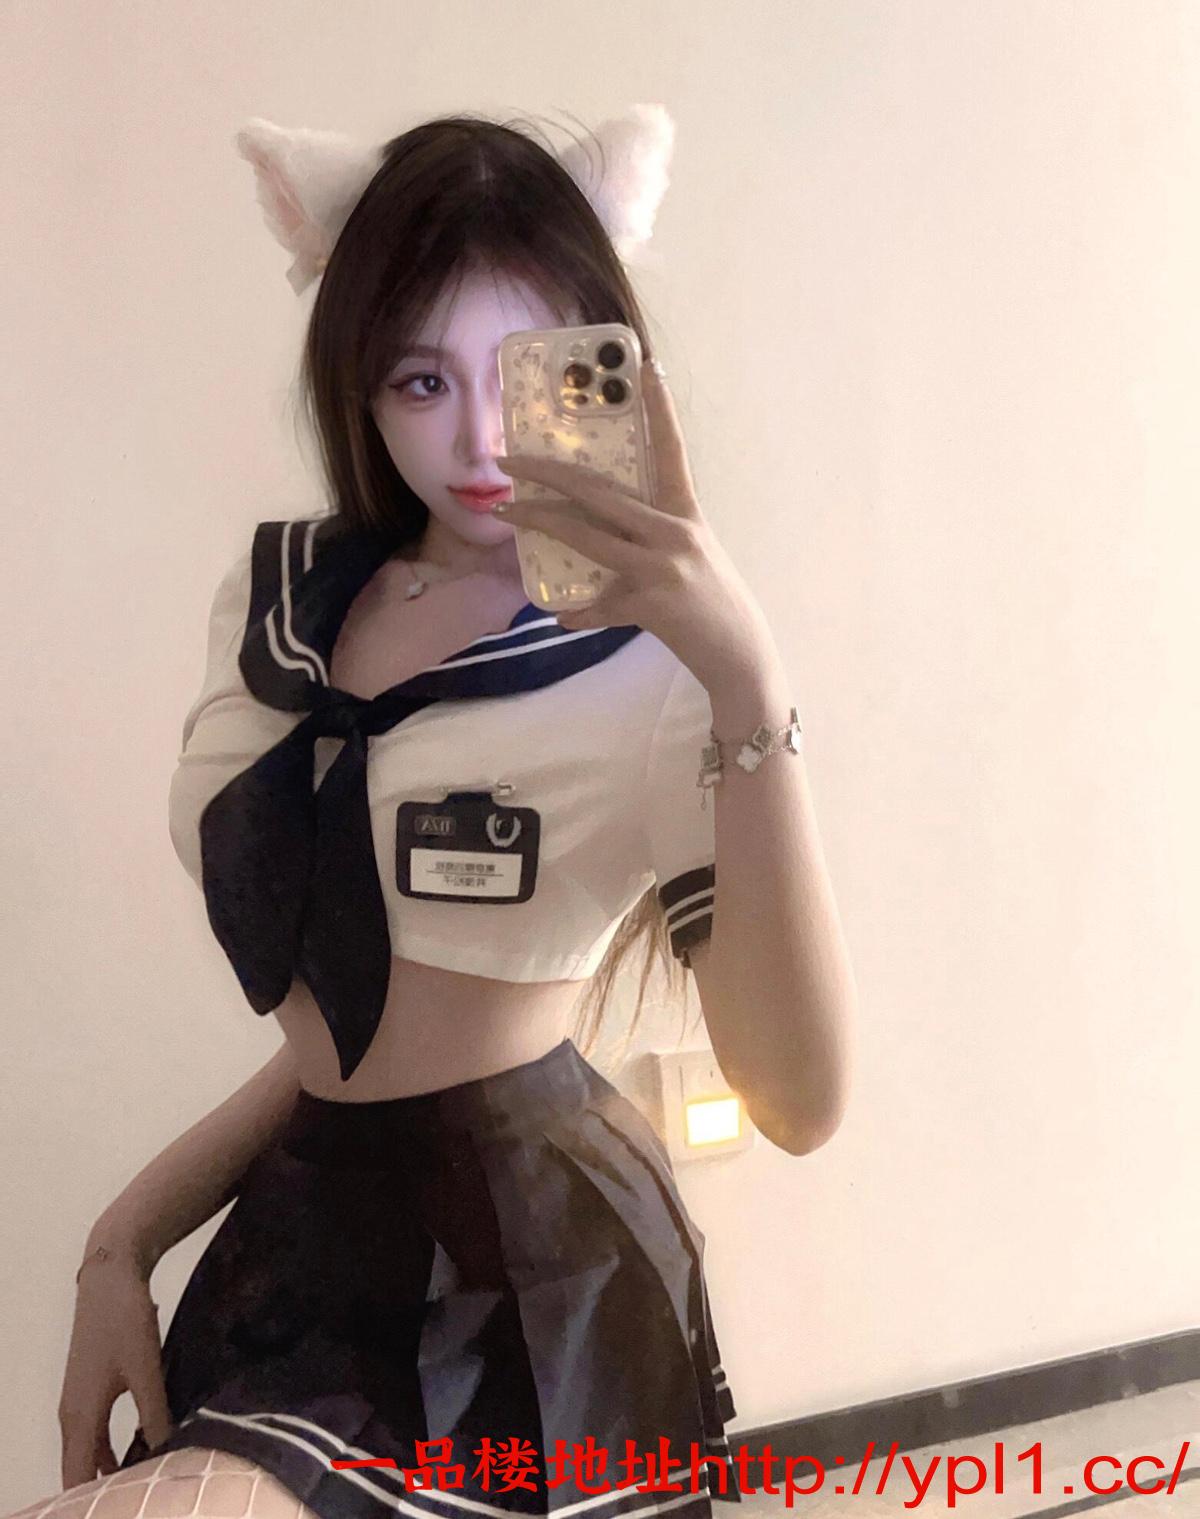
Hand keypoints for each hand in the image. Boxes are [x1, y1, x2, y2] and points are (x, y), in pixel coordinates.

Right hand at [57, 1248, 173, 1485]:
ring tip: (144, 1478)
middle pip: (80, 1469)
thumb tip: (166, 1453)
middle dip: (105, 1488)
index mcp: (80, 1417)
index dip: (96, 1499)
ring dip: (110, 1467)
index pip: (77, 1478)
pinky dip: (112, 1445)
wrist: (110, 1277)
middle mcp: (71, 1414)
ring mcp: (77, 1399)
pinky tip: (141, 1444)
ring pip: (89, 1449)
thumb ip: (154, 1416)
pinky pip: (96, 1430)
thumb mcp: (146, 1371)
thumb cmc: (124, 1322)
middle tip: (140, 1495)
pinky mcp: (89, 1385)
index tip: (124, 1506)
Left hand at [494, 359, 774, 690]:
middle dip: (549, 473)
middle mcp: (674, 531)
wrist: (741, 657)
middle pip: (600, 491)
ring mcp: (662, 567)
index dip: (660, 409)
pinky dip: (579, 613)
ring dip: (542, 523)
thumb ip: (647, 545)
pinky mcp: (651, 604)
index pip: (671, 449)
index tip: (647, 366)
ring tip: (506, 513)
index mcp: (686, 512)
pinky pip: (599, 606)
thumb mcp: (688, 559)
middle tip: (508, 460)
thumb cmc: (713, 604)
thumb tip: (597, 544)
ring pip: (588, 536)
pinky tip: (562, 617)